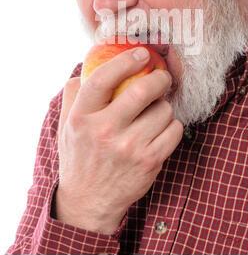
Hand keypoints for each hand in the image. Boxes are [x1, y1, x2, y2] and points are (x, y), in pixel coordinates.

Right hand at [55, 47, 182, 233]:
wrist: (89, 202)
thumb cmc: (80, 156)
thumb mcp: (66, 125)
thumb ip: (74, 94)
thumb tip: (88, 67)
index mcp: (82, 118)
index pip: (103, 79)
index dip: (126, 60)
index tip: (142, 53)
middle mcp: (105, 132)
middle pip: (142, 90)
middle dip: (159, 78)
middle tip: (161, 77)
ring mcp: (129, 148)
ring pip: (163, 110)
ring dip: (164, 106)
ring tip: (154, 112)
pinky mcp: (150, 162)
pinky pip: (175, 130)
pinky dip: (172, 125)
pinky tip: (160, 129)